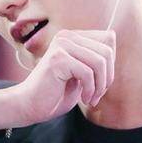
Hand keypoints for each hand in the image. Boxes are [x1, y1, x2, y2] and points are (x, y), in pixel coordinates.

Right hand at [0, 29, 114, 130]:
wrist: (29, 106)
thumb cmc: (55, 94)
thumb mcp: (82, 74)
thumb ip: (95, 58)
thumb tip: (112, 37)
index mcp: (72, 37)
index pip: (108, 40)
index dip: (109, 65)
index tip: (99, 85)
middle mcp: (66, 36)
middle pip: (107, 51)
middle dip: (107, 77)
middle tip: (96, 96)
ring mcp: (61, 45)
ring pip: (99, 62)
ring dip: (100, 86)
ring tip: (91, 99)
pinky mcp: (58, 58)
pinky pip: (87, 73)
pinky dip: (90, 89)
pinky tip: (83, 99)